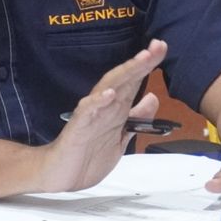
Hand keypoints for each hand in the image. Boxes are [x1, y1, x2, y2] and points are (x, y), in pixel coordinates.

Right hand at [39, 39, 167, 192]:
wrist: (58, 175)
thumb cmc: (87, 156)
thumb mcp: (121, 138)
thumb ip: (137, 119)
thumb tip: (153, 98)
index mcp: (115, 109)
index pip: (133, 82)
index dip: (147, 65)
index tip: (162, 47)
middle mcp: (104, 107)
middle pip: (124, 80)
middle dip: (141, 63)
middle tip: (158, 45)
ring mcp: (91, 116)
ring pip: (108, 89)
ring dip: (125, 74)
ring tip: (142, 60)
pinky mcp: (77, 129)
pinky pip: (87, 113)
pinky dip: (98, 102)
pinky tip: (110, 94)